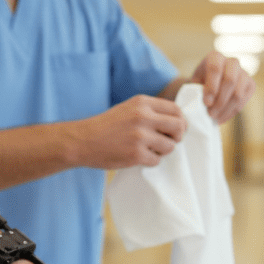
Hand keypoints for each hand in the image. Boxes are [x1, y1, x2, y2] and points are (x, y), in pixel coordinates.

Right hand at [70, 94, 186, 168]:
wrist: (83, 140)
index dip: (181, 121)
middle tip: (168, 141)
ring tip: (148, 149)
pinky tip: (138, 157)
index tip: (177, 129)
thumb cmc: (106, 126)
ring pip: (170, 146)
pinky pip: (157, 160)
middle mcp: (143, 117)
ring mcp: (140, 136)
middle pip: (178, 126)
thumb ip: (150, 111)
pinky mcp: (136, 154)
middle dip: (177, 137)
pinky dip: (150, 161)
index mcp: (142, 103)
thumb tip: (177, 121)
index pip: (176, 110)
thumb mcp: (128, 108)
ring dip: (162, 151)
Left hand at [192, 51, 255, 123]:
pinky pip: (244, 101)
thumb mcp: (195, 83)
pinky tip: (221, 117)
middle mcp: (232, 62)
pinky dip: (231, 112)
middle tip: (210, 113)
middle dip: (219, 101)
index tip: (206, 103)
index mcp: (215, 57)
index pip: (216, 69)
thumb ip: (196, 90)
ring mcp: (244, 73)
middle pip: (230, 80)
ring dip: (225, 109)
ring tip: (214, 117)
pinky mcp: (251, 84)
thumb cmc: (201, 83)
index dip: (211, 87)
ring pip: (238, 93)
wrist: (212, 84)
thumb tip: (201, 102)